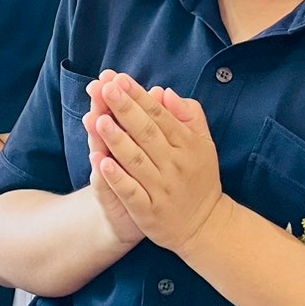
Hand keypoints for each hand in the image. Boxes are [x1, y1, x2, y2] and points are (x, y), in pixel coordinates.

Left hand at [92, 72, 223, 252]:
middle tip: (106, 89)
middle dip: (125, 110)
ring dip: (117, 140)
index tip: (120, 79)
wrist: (205, 227)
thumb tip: (166, 92)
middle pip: (147, 134)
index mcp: (188, 145)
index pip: (160, 116)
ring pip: (136, 161)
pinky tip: (100, 163)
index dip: (139, 97)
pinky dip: (116, 178)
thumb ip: (189, 115)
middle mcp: (175, 165)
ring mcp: (162, 189)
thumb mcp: (204, 144)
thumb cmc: (200, 178)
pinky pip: (131, 193)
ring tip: (99, 120)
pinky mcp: (149, 212)